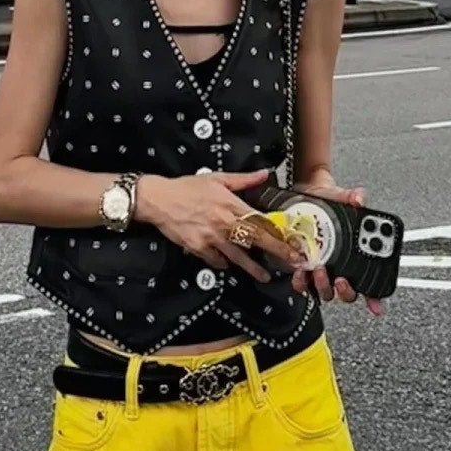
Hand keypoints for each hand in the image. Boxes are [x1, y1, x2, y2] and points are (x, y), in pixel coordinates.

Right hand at [136, 171, 305, 283]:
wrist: (159, 199)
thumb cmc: (186, 188)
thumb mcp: (217, 178)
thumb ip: (243, 179)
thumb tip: (263, 174)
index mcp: (231, 204)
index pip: (261, 221)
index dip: (278, 233)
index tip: (291, 242)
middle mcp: (224, 222)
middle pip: (255, 240)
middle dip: (276, 252)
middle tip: (291, 262)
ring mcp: (211, 237)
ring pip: (238, 256)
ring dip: (252, 268)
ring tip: (264, 277)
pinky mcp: (198, 247)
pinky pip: (215, 260)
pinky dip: (223, 263)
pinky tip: (228, 265)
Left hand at [289, 182, 386, 316]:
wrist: (303, 196)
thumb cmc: (326, 201)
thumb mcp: (339, 197)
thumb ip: (350, 197)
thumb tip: (358, 198)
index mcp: (354, 255)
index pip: (370, 282)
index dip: (375, 297)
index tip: (376, 305)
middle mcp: (339, 267)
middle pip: (348, 293)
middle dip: (346, 290)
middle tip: (341, 279)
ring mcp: (321, 270)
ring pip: (325, 291)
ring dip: (323, 286)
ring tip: (319, 270)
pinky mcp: (303, 269)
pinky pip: (303, 284)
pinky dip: (301, 282)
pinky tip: (300, 272)